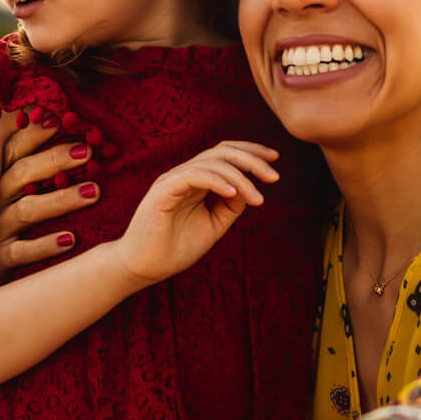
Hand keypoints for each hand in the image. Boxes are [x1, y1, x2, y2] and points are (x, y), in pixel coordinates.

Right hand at [0, 116, 102, 278]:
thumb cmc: (2, 234)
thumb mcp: (13, 200)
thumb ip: (32, 174)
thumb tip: (79, 145)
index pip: (13, 149)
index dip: (34, 132)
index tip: (62, 118)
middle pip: (21, 173)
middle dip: (54, 159)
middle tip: (89, 151)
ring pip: (25, 210)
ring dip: (60, 199)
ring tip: (95, 192)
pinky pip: (19, 253)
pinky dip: (43, 245)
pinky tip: (69, 240)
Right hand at [112, 142, 278, 286]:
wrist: (145, 267)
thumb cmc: (176, 247)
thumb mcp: (214, 224)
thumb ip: (231, 205)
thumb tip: (250, 187)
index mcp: (197, 180)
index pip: (225, 154)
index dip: (251, 152)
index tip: (275, 161)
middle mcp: (185, 174)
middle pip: (222, 151)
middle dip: (252, 159)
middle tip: (274, 176)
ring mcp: (173, 180)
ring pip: (212, 162)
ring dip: (240, 176)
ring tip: (258, 197)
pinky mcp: (163, 190)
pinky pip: (194, 176)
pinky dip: (216, 181)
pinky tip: (233, 193)